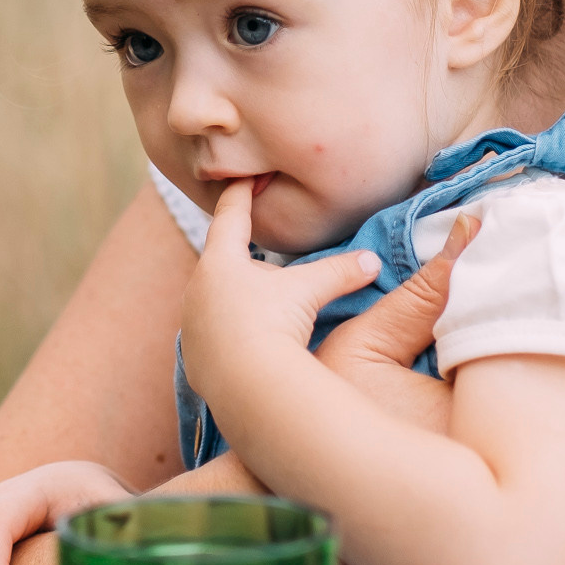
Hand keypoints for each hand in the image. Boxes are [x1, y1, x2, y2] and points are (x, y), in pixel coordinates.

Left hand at [179, 178, 380, 423]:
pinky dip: (232, 333)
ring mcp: (192, 326)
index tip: (245, 178)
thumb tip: (372, 261)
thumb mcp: (309, 290)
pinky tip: (249, 343)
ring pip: (216, 300)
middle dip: (243, 255)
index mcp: (220, 261)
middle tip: (261, 250)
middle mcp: (197, 289)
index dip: (240, 193)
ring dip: (238, 298)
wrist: (245, 386)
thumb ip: (340, 271)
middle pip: (222, 261)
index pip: (230, 215)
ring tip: (262, 305)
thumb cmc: (272, 325)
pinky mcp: (194, 358)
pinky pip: (214, 336)